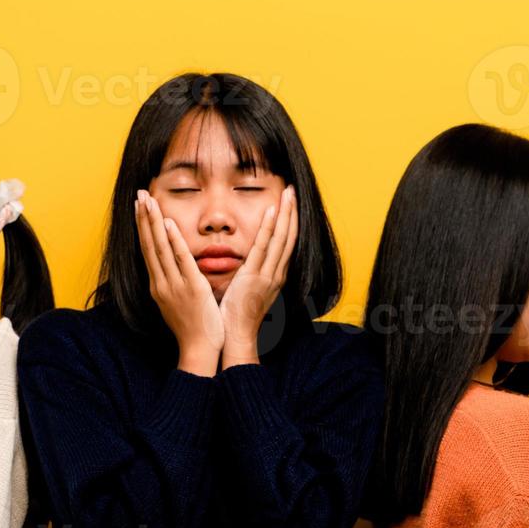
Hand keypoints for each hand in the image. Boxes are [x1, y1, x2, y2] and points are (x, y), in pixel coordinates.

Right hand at [136, 190, 223, 375]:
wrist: (199, 350)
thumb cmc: (192, 328)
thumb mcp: (177, 302)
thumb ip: (174, 283)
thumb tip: (171, 269)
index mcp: (158, 286)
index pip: (148, 250)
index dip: (143, 227)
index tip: (139, 207)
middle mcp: (161, 283)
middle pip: (149, 245)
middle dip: (143, 218)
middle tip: (138, 194)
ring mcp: (174, 285)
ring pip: (160, 248)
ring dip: (153, 223)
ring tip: (147, 201)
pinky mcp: (191, 288)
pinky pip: (181, 261)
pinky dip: (173, 241)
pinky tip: (169, 223)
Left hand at [219, 186, 295, 367]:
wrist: (236, 337)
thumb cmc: (238, 317)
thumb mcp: (249, 291)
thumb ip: (252, 275)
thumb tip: (250, 263)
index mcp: (274, 276)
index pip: (286, 243)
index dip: (289, 221)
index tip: (289, 203)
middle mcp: (276, 274)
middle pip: (289, 236)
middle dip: (291, 212)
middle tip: (292, 190)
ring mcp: (268, 275)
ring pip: (281, 238)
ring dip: (285, 214)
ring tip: (287, 193)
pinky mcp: (254, 277)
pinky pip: (264, 248)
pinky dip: (270, 229)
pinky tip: (272, 212)